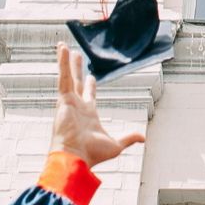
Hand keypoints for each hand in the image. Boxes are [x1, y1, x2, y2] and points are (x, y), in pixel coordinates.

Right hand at [54, 45, 144, 166]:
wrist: (75, 157)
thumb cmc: (91, 154)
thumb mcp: (115, 144)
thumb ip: (128, 138)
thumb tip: (143, 138)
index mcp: (88, 114)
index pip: (89, 95)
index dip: (90, 85)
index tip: (91, 76)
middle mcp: (77, 106)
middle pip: (77, 82)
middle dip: (77, 69)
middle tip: (76, 56)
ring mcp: (68, 102)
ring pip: (67, 76)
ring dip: (66, 61)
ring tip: (64, 47)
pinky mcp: (63, 99)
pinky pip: (63, 77)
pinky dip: (62, 63)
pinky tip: (62, 50)